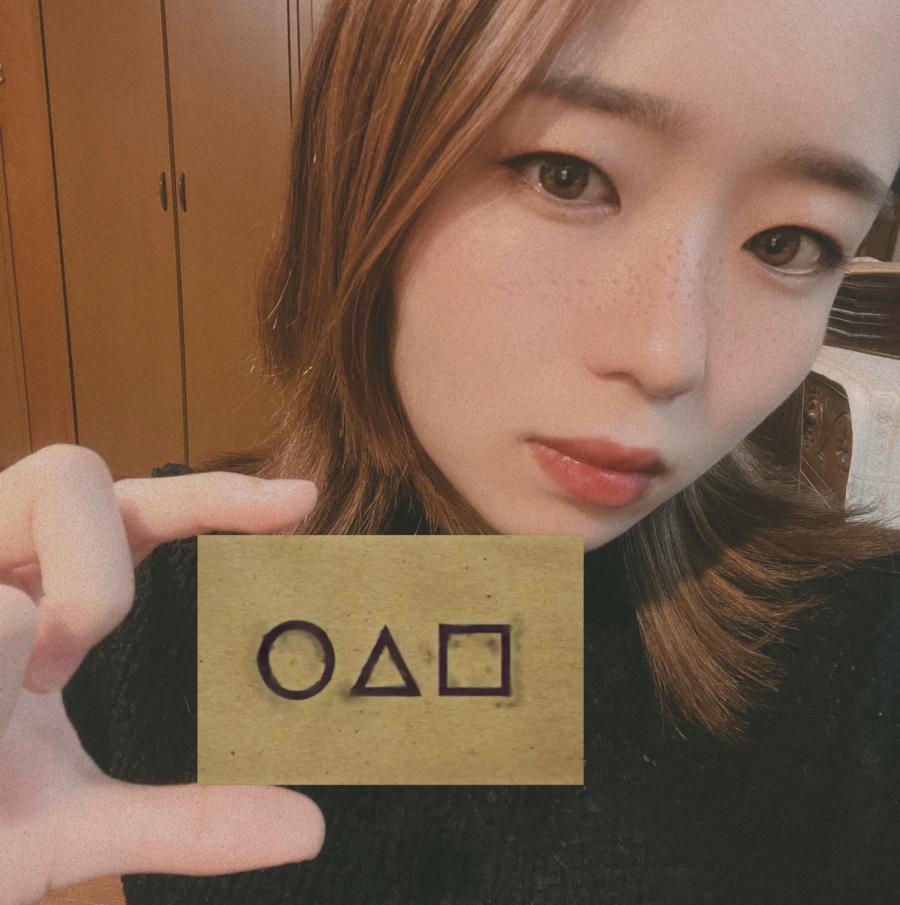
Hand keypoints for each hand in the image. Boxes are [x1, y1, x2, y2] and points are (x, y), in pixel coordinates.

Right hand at [0, 444, 325, 904]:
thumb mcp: (64, 828)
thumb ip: (183, 824)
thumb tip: (307, 829)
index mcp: (51, 596)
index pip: (144, 511)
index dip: (217, 493)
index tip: (301, 500)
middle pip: (72, 475)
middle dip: (92, 571)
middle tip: (59, 669)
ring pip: (21, 498)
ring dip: (35, 603)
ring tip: (16, 684)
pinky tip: (1, 693)